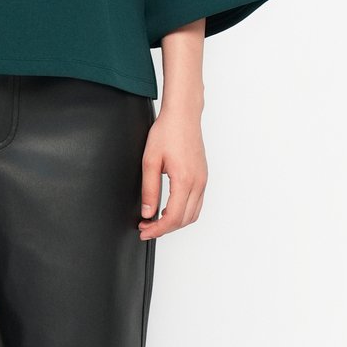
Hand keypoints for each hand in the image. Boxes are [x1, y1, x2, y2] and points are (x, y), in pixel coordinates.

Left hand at [138, 106, 207, 239]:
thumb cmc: (167, 132)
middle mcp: (198, 183)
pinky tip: (169, 209)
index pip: (173, 217)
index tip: (144, 231)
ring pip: (193, 214)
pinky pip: (196, 203)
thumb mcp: (150, 160)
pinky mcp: (203, 176)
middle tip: (146, 227)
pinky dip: (183, 212)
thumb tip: (148, 212)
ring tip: (156, 220)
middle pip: (184, 220)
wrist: (183, 115)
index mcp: (184, 180)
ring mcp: (203, 180)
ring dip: (175, 222)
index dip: (157, 229)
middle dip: (165, 228)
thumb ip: (149, 189)